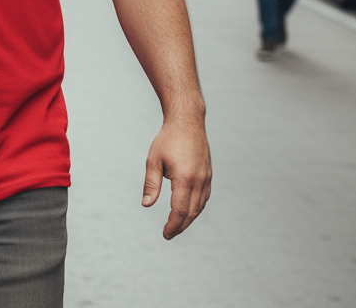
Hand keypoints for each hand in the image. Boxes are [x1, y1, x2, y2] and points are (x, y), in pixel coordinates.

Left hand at [142, 118, 211, 239]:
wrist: (187, 121)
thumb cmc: (167, 139)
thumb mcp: (154, 160)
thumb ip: (151, 184)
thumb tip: (146, 205)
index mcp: (185, 177)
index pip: (180, 210)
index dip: (173, 225)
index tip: (165, 234)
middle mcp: (199, 180)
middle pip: (192, 213)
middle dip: (180, 226)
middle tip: (169, 234)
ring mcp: (207, 177)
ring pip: (200, 207)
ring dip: (189, 219)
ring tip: (176, 225)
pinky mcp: (209, 174)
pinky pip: (204, 197)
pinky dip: (196, 208)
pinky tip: (187, 210)